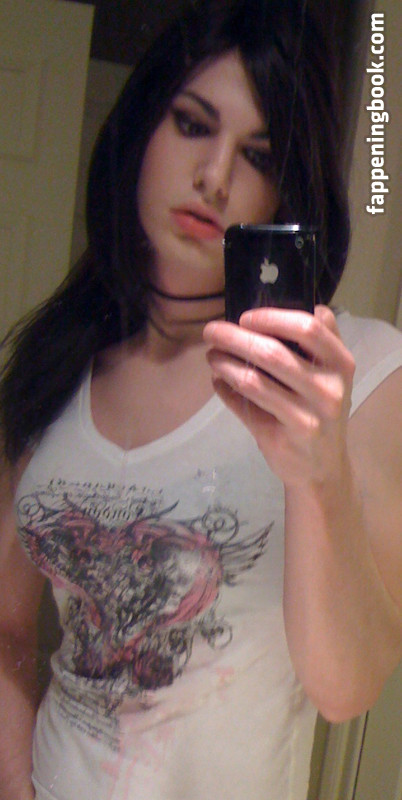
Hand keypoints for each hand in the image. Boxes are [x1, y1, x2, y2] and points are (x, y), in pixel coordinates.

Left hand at [203, 306, 355, 487]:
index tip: (245, 318)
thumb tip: (286, 310)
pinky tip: (217, 381)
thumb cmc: (319, 410)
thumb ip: (315, 343)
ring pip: (253, 380)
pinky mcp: (285, 436)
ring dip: (224, 363)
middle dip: (235, 338)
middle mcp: (329, 389)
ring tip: (211, 356)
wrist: (323, 467)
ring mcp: (309, 416)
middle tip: (211, 331)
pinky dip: (225, 390)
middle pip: (273, 353)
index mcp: (341, 364)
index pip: (308, 329)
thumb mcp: (328, 375)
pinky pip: (245, 406)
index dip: (272, 318)